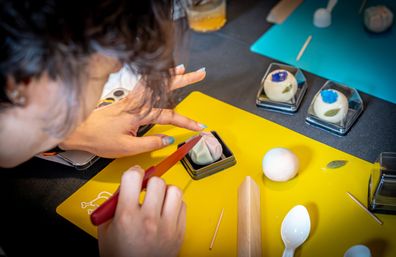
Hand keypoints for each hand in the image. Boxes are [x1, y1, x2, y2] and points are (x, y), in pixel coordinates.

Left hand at [59, 66, 205, 157]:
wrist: (77, 130)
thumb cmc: (99, 140)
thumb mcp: (126, 148)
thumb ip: (149, 143)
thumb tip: (169, 139)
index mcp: (137, 114)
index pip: (168, 117)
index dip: (186, 122)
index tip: (199, 128)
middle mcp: (136, 102)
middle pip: (165, 88)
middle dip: (185, 80)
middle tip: (201, 74)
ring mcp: (131, 98)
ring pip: (155, 83)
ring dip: (171, 75)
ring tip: (185, 69)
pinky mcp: (126, 99)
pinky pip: (145, 84)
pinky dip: (156, 78)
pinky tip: (161, 75)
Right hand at [98, 166, 185, 256]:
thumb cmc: (120, 256)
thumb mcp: (105, 230)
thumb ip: (113, 205)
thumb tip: (124, 187)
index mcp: (127, 217)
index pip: (133, 177)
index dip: (133, 173)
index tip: (134, 175)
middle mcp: (149, 219)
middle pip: (157, 182)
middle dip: (150, 183)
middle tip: (146, 191)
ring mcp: (167, 226)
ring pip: (174, 191)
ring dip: (165, 192)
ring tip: (158, 200)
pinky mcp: (179, 232)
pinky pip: (183, 206)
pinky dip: (175, 205)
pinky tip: (166, 212)